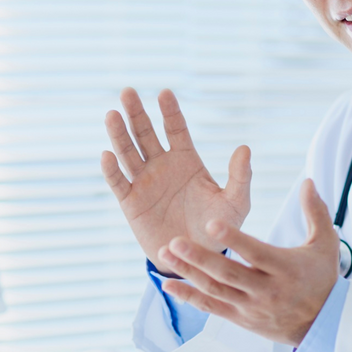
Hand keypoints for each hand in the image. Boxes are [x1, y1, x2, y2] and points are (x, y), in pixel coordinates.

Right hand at [101, 88, 251, 275]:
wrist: (197, 259)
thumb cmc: (218, 228)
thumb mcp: (235, 203)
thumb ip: (240, 177)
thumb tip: (244, 148)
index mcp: (186, 160)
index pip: (176, 129)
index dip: (170, 111)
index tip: (164, 93)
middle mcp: (162, 165)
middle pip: (146, 133)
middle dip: (137, 113)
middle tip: (128, 92)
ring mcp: (144, 182)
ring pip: (128, 153)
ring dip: (119, 134)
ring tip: (112, 114)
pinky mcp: (130, 202)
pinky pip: (118, 182)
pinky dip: (111, 170)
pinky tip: (107, 155)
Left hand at [157, 179, 339, 346]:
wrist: (324, 325)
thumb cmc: (323, 278)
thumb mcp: (326, 244)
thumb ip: (316, 211)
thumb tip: (308, 181)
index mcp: (285, 268)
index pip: (256, 252)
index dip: (234, 239)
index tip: (211, 223)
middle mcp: (266, 290)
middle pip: (229, 273)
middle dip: (200, 258)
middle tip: (175, 241)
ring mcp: (251, 307)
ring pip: (215, 290)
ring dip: (188, 272)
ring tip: (165, 254)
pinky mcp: (241, 319)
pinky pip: (211, 308)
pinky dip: (188, 297)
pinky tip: (168, 284)